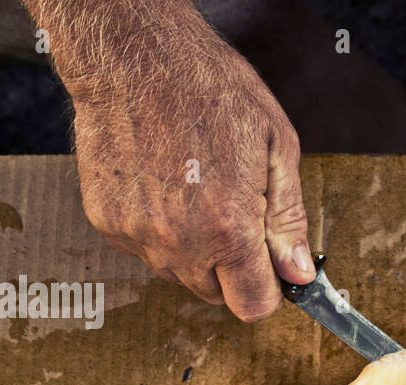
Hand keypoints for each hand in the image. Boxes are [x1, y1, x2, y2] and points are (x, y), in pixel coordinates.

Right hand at [70, 33, 314, 319]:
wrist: (133, 56)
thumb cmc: (210, 90)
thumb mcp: (276, 148)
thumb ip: (289, 220)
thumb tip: (299, 274)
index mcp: (230, 229)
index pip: (252, 306)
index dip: (265, 288)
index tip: (267, 264)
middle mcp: (180, 243)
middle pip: (215, 294)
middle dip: (230, 267)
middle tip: (230, 211)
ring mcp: (138, 235)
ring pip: (177, 273)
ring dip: (192, 248)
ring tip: (193, 189)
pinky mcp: (107, 222)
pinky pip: (144, 248)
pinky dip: (156, 228)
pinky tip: (161, 182)